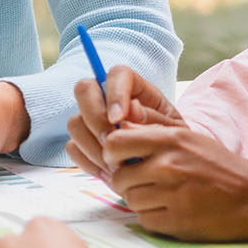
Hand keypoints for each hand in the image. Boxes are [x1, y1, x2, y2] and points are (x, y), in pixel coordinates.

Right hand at [65, 67, 181, 179]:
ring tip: (118, 166)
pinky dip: (90, 162)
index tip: (117, 119)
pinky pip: (73, 148)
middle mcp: (107, 99)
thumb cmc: (173, 147)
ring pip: (75, 123)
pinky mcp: (83, 142)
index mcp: (135, 88)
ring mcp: (92, 120)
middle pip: (84, 89)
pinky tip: (111, 173)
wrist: (165, 171)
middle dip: (95, 118)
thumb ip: (155, 121)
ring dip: (93, 146)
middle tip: (112, 143)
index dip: (114, 94)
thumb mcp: (174, 133)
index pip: (117, 74)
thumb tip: (132, 109)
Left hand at [103, 124, 247, 240]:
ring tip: (161, 195)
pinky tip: (170, 209)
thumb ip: (154, 129)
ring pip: (130, 200)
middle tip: (144, 182)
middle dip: (127, 181)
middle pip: (119, 176)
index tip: (122, 159)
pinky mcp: (177, 222)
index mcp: (171, 141)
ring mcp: (172, 195)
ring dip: (140, 199)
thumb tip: (122, 120)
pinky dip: (152, 217)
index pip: (115, 143)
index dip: (112, 153)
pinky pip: (144, 220)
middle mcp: (169, 166)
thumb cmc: (218, 165)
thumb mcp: (189, 137)